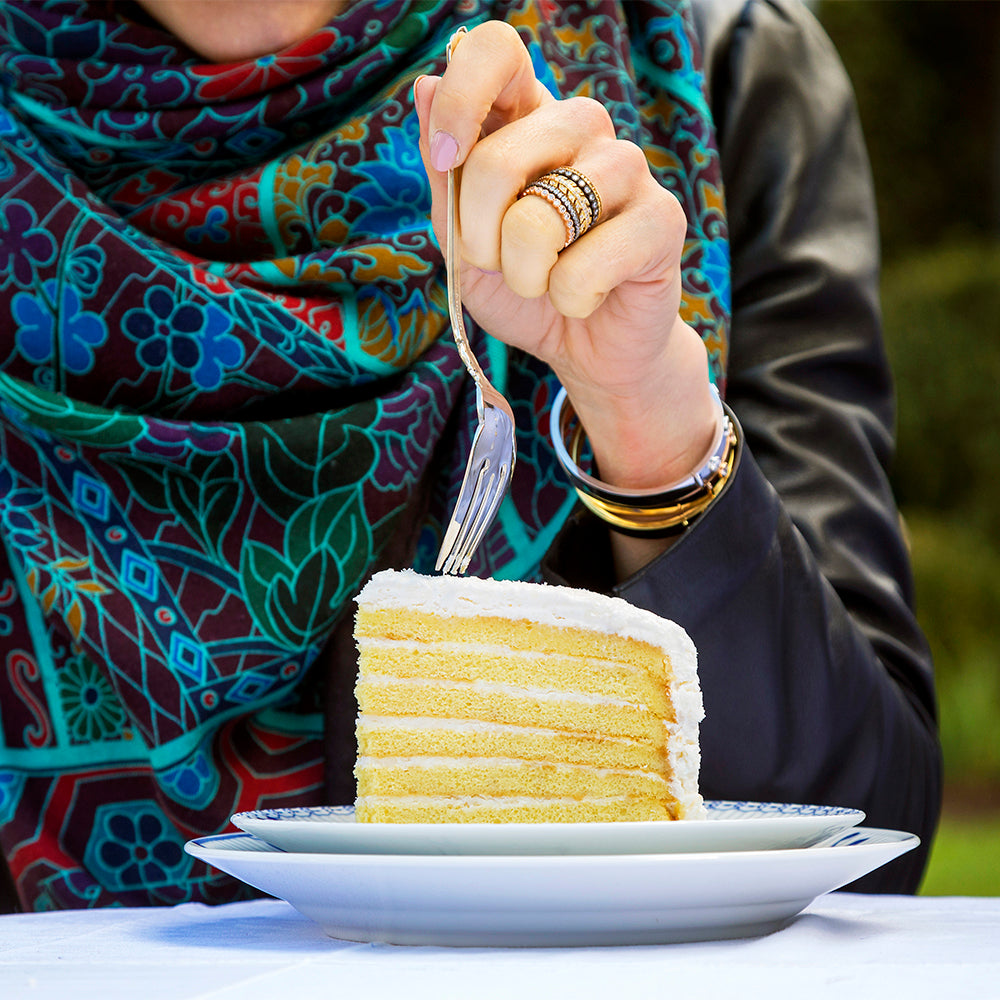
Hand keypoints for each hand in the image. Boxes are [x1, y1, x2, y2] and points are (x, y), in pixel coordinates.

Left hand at [414, 22, 718, 574]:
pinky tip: (584, 297)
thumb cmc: (524, 289)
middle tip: (496, 264)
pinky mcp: (662, 219)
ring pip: (540, 217)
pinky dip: (568, 297)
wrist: (584, 349)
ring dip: (523, 274)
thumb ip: (447, 175)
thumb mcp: (465, 241)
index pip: (496, 50)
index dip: (462, 96)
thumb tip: (426, 85)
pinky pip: (586, 265)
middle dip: (479, 233)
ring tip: (542, 283)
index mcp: (528, 120)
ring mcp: (626, 169)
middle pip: (501, 154)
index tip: (445, 161)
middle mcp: (581, 130)